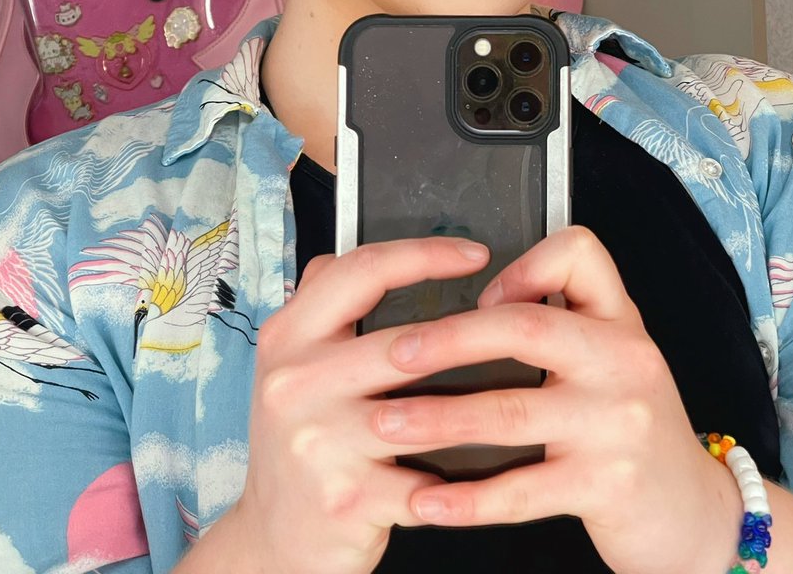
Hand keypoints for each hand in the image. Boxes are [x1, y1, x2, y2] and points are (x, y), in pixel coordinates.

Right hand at [224, 236, 492, 573]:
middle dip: (470, 333)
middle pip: (401, 340)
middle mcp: (295, 383)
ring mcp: (319, 442)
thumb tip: (384, 255)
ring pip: (425, 411)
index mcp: (288, 336)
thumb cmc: (301, 441)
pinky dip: (464, 475)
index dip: (424, 254)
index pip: (361, 271)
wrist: (273, 539)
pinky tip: (493, 464)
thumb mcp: (293, 364)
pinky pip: (428, 477)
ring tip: (519, 390)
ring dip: (478, 405)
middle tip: (518, 321)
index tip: (475, 253)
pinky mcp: (348, 497)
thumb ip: (328, 305)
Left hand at [371, 226, 741, 573]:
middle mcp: (623, 360)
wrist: (693, 512)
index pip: (578, 254)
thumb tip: (476, 302)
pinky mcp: (607, 486)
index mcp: (618, 319)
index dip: (523, 265)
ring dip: (437, 419)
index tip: (478, 293)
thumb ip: (562, 319)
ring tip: (386, 422)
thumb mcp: (614, 356)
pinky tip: (427, 501)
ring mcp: (617, 424)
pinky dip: (466, 498)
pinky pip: (522, 491)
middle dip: (448, 339)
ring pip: (510, 412)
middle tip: (393, 353)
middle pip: (525, 328)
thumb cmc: (633, 425)